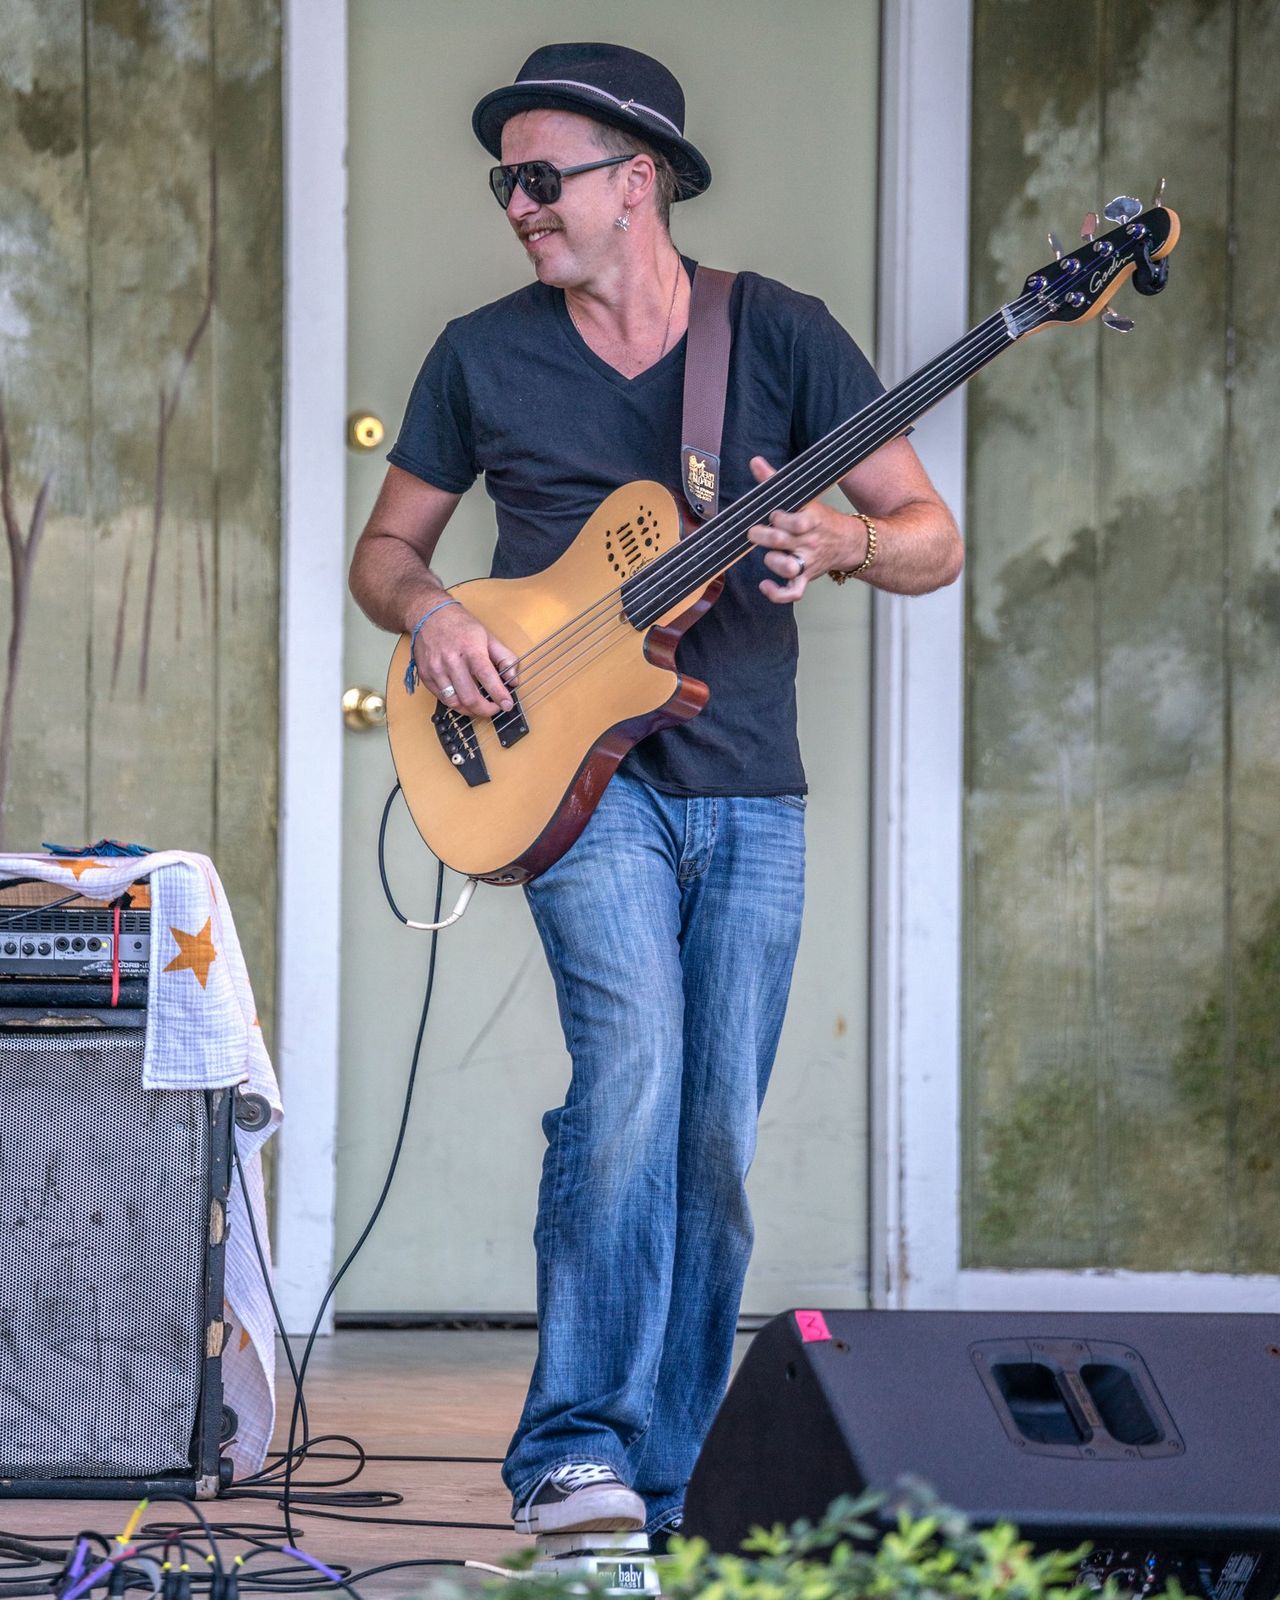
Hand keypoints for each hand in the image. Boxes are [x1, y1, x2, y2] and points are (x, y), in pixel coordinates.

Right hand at [412, 599, 517, 718]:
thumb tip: (513, 679)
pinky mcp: (426, 675)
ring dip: (470, 711)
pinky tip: (463, 699)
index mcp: (470, 649)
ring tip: (479, 707)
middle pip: (470, 697)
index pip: (487, 677)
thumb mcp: (488, 636)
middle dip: (485, 710)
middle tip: (494, 709)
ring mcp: (436, 669)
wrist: (429, 615)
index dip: (499, 695)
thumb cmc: (460, 625)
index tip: (507, 705)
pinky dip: (455, 704)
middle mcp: (451, 660)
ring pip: (454, 702)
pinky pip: (442, 699)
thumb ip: (504, 658)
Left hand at [745, 456, 869, 602]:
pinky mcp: (805, 578)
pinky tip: (764, 585)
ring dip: (773, 562)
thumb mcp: (803, 497)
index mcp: (811, 520)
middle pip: (783, 542)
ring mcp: (808, 562)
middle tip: (754, 532)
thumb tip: (755, 461)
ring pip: (789, 568)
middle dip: (764, 536)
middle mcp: (810, 542)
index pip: (796, 521)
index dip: (780, 518)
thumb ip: (775, 480)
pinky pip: (793, 593)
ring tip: (769, 554)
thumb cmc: (819, 519)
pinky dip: (777, 594)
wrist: (848, 543)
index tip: (773, 513)